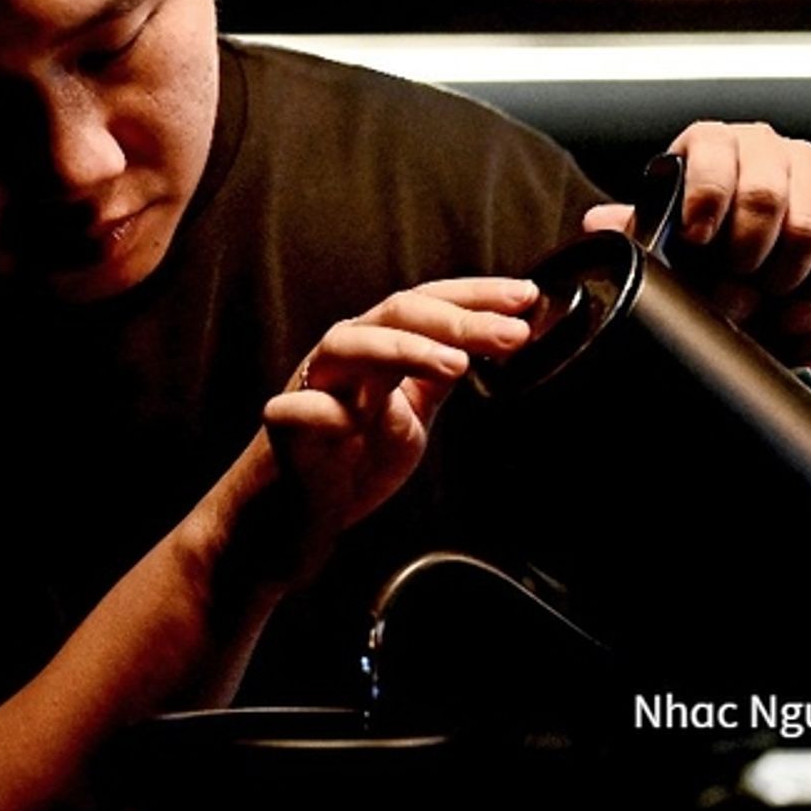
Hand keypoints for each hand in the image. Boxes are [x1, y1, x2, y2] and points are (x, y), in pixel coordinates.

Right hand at [264, 277, 537, 557]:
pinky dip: (326, 409)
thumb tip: (499, 336)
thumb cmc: (352, 460)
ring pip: (349, 344)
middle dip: (456, 318)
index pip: (427, 303)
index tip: (526, 297)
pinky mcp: (284, 426)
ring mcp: (312, 386)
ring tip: (453, 364)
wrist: (295, 515)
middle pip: (396, 313)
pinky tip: (355, 419)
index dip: (475, 296)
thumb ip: (442, 374)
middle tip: (510, 333)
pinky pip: (299, 409)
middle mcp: (345, 354)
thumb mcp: (413, 411)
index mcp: (376, 345)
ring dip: (403, 348)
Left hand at [583, 122, 810, 352]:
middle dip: (746, 252)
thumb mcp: (667, 240)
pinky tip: (801, 292)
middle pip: (763, 195)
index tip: (697, 238)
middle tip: (735, 277)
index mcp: (710, 144)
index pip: (710, 153)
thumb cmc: (708, 247)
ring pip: (806, 225)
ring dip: (783, 274)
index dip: (706, 197)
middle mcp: (762, 145)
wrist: (762, 274)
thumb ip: (636, 230)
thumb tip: (598, 223)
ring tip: (765, 290)